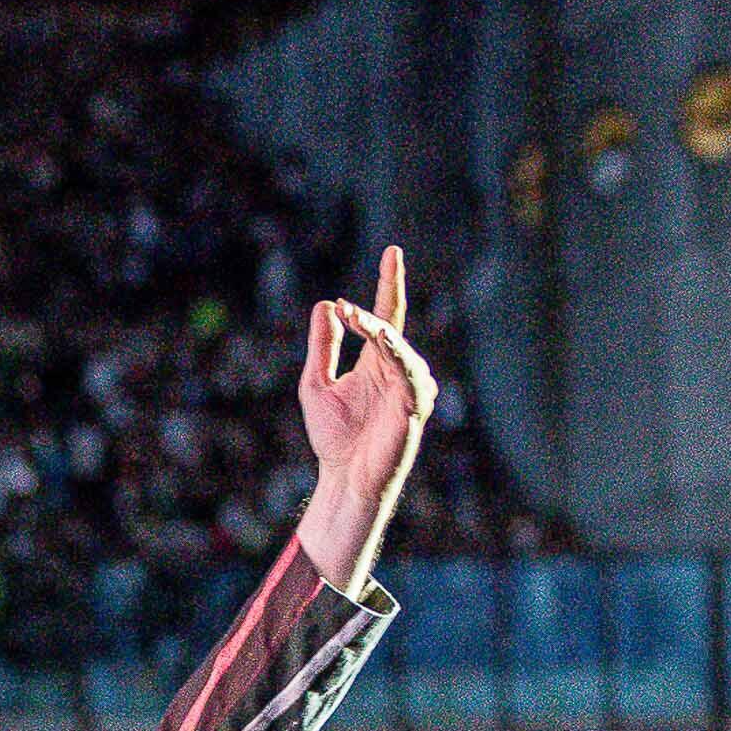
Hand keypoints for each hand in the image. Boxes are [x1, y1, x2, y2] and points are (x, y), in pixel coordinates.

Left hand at [292, 244, 433, 596]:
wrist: (343, 479)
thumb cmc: (333, 438)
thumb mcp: (316, 383)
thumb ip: (323, 346)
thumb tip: (327, 306)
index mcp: (377, 362)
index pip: (387, 315)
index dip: (392, 283)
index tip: (394, 251)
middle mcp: (397, 371)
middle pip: (392, 329)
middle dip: (372, 316)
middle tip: (346, 309)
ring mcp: (409, 389)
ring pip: (401, 350)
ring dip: (380, 334)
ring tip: (358, 321)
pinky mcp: (413, 409)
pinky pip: (409, 374)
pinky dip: (395, 355)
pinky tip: (379, 343)